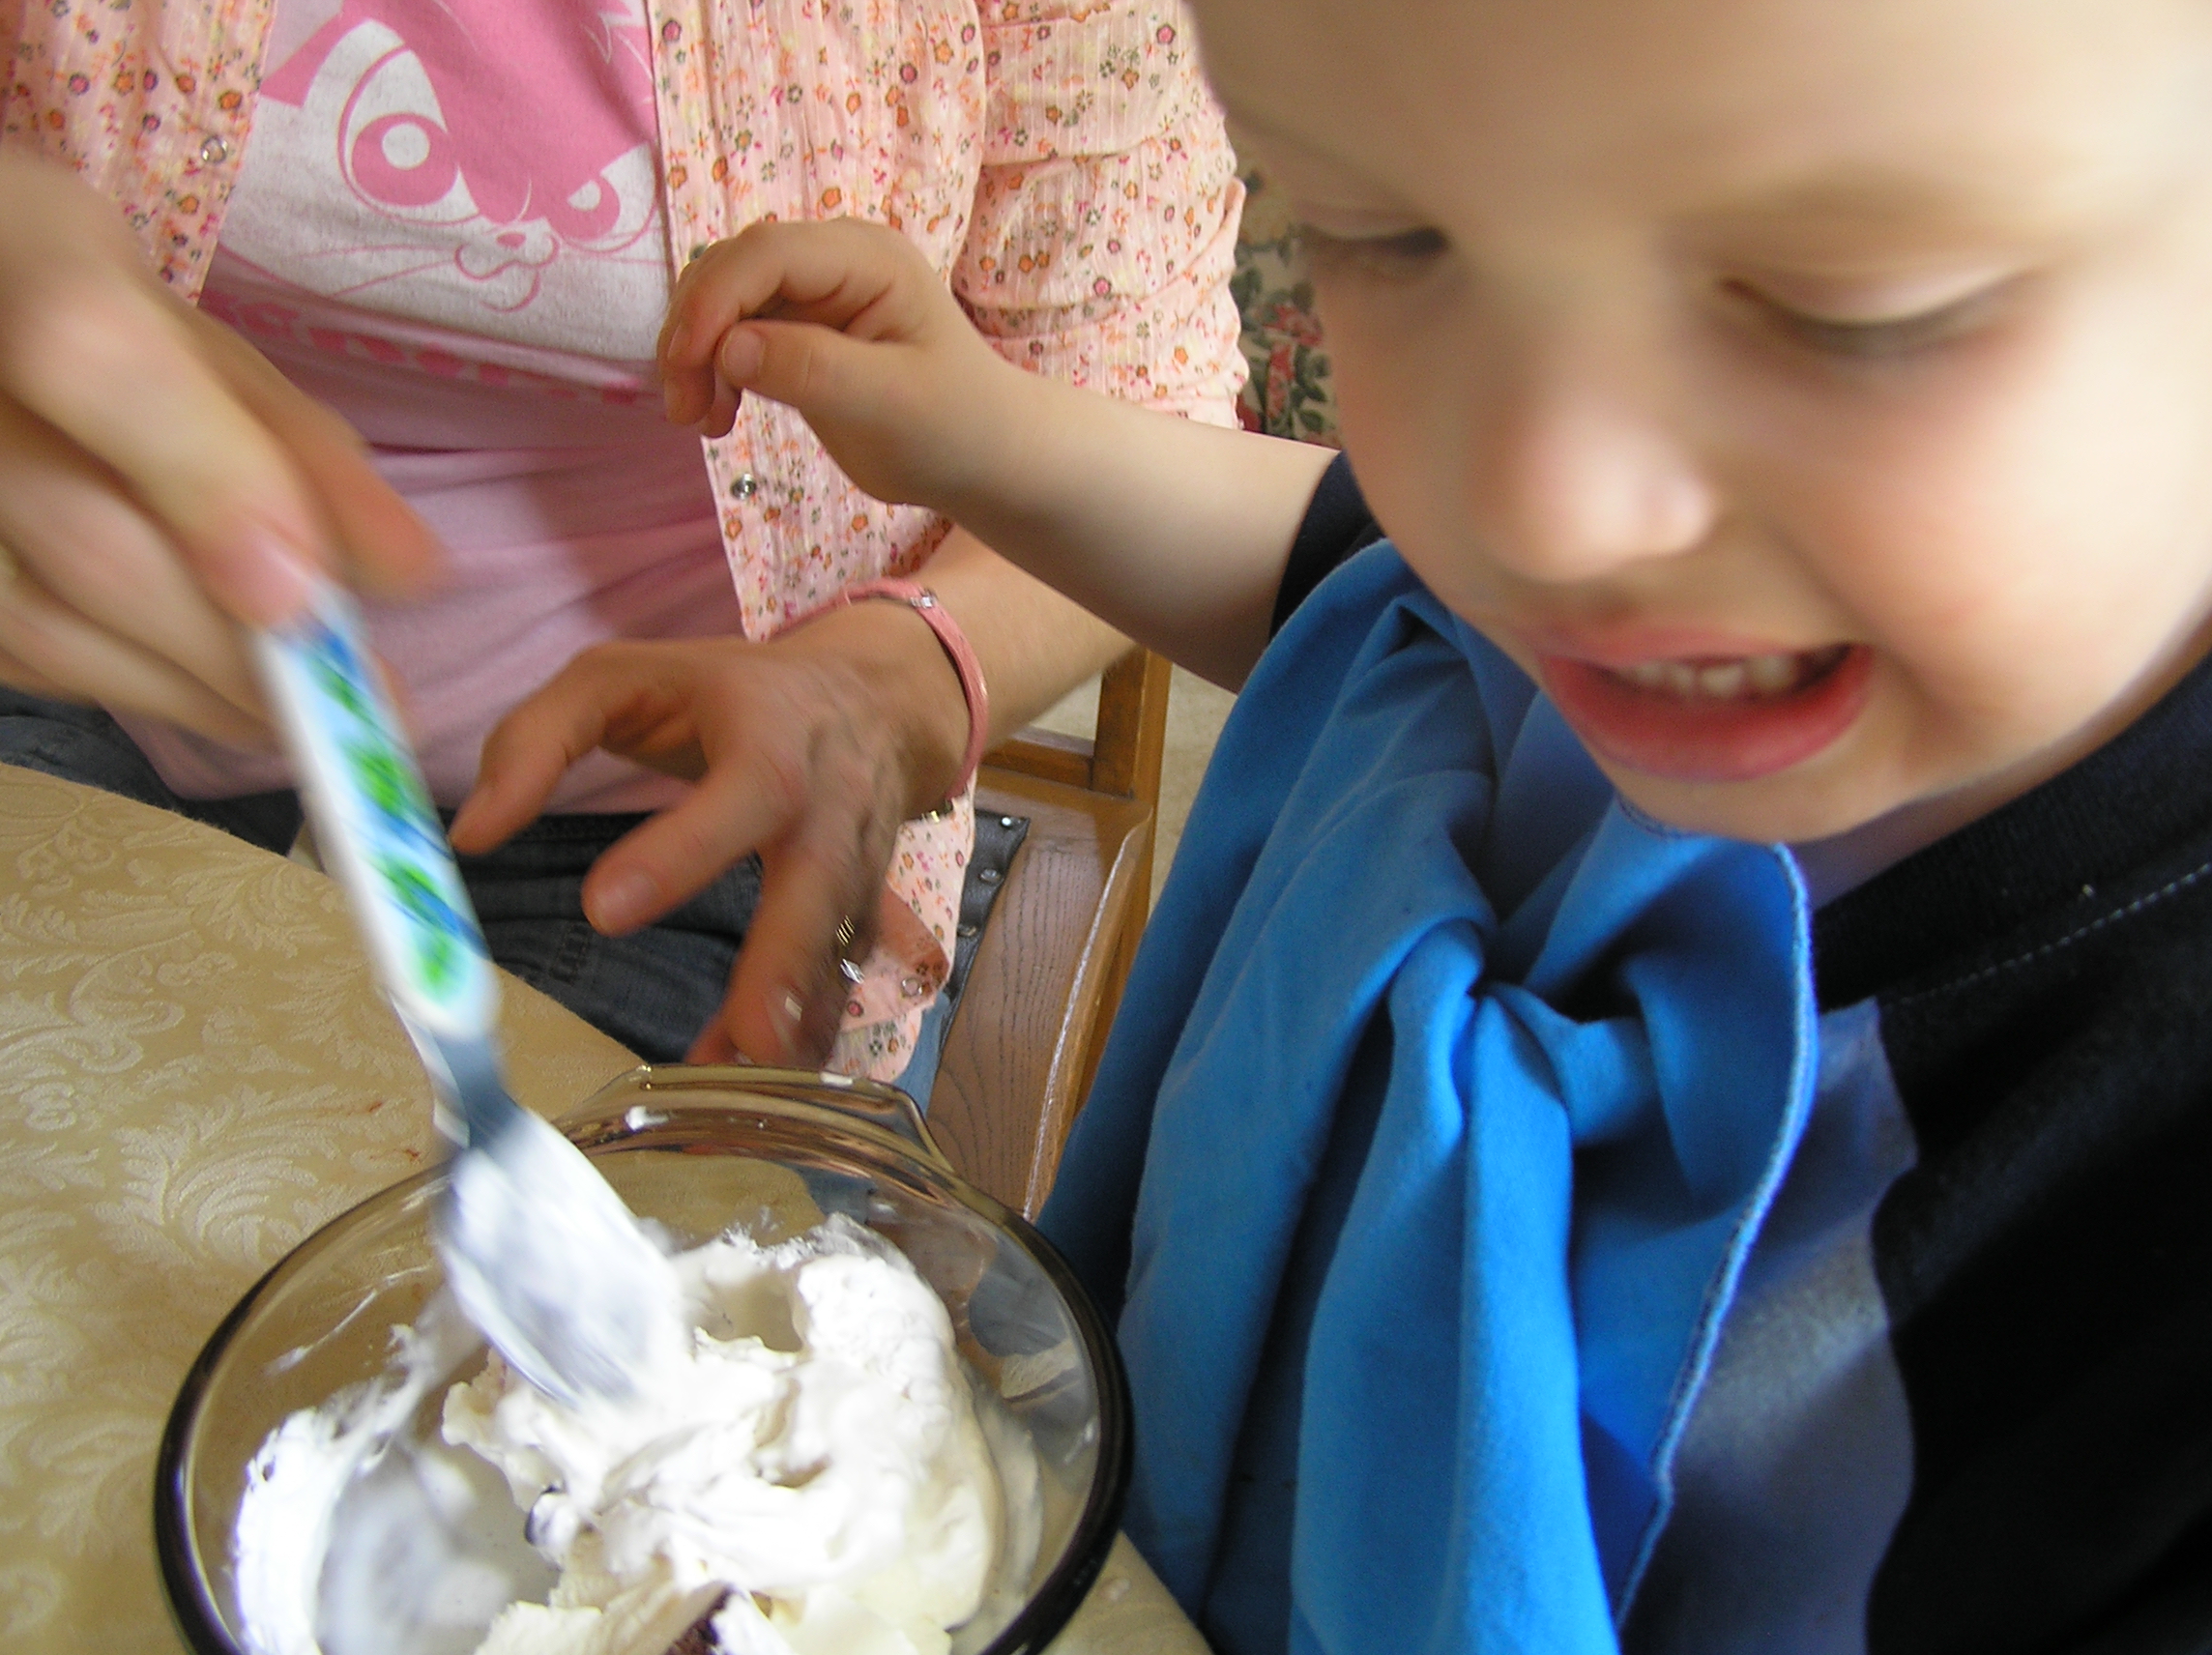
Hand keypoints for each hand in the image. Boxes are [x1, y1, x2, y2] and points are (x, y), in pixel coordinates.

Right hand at [0, 155, 440, 743]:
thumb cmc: (110, 332)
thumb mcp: (210, 353)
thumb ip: (301, 448)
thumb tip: (411, 574)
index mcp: (26, 258)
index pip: (85, 350)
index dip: (206, 479)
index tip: (302, 595)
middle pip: (86, 541)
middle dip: (241, 648)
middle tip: (354, 700)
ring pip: (46, 626)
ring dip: (196, 693)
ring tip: (295, 710)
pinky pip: (22, 657)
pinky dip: (128, 684)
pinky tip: (198, 682)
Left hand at [448, 597, 968, 1066]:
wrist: (872, 701)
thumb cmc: (724, 690)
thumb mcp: (619, 677)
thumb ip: (537, 738)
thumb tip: (470, 835)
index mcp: (769, 733)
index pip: (742, 787)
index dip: (683, 850)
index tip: (604, 912)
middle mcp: (829, 802)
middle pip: (821, 883)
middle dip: (788, 963)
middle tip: (752, 1039)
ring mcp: (858, 862)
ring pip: (839, 944)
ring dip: (802, 1018)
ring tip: (752, 1081)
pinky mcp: (863, 909)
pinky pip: (841, 976)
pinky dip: (808, 1032)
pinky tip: (755, 1081)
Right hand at [658, 218, 1027, 519]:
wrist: (985, 458)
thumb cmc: (958, 427)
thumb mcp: (893, 404)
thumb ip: (814, 370)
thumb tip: (729, 348)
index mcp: (867, 259)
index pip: (768, 254)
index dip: (714, 301)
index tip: (685, 367)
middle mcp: (834, 262)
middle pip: (732, 269)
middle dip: (694, 331)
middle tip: (685, 411)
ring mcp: (813, 295)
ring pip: (721, 301)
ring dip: (695, 355)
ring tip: (702, 423)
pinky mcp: (797, 333)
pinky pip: (732, 335)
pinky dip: (712, 371)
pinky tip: (717, 418)